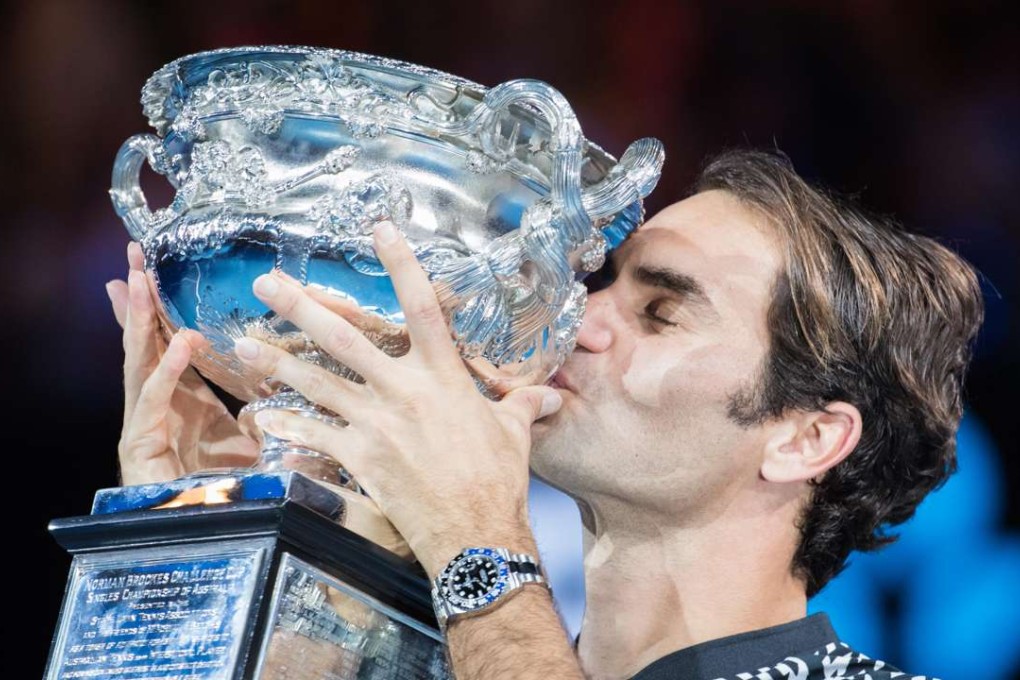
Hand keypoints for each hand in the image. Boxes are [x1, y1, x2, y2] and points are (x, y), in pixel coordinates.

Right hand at [107, 242, 257, 485]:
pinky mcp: (141, 447)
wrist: (213, 536)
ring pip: (140, 363)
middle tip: (135, 254)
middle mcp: (160, 406)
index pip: (168, 341)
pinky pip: (154, 403)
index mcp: (184, 400)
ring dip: (141, 321)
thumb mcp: (253, 442)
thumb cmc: (232, 492)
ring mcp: (145, 425)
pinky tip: (182, 344)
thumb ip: (261, 414)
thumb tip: (279, 388)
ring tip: (141, 282)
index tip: (156, 269)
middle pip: (146, 343)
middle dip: (140, 299)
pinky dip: (167, 373)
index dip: (163, 307)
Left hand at [232, 223, 561, 575]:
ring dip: (277, 363)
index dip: (401, 263)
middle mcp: (403, 390)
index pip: (421, 306)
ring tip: (244, 346)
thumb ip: (523, 404)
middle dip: (301, 307)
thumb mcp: (514, 432)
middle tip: (266, 283)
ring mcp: (376, 423)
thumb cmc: (498, 479)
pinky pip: (315, 436)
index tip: (379, 228)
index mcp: (443, 375)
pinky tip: (262, 420)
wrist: (476, 532)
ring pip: (317, 383)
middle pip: (344, 338)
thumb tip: (550, 396)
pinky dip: (288, 428)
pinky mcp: (359, 457)